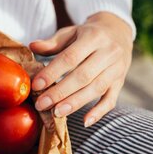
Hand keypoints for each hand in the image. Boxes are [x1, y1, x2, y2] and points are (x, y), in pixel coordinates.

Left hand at [29, 12, 132, 126]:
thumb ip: (52, 42)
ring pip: (97, 89)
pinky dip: (99, 112)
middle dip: (60, 92)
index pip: (71, 57)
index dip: (52, 72)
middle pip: (83, 76)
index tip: (36, 85)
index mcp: (93, 37)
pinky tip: (85, 122)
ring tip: (56, 113)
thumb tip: (32, 46)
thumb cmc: (86, 34)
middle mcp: (108, 53)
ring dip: (76, 103)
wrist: (117, 31)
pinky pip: (111, 99)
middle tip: (42, 104)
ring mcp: (117, 69)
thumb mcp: (70, 32)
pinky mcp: (120, 82)